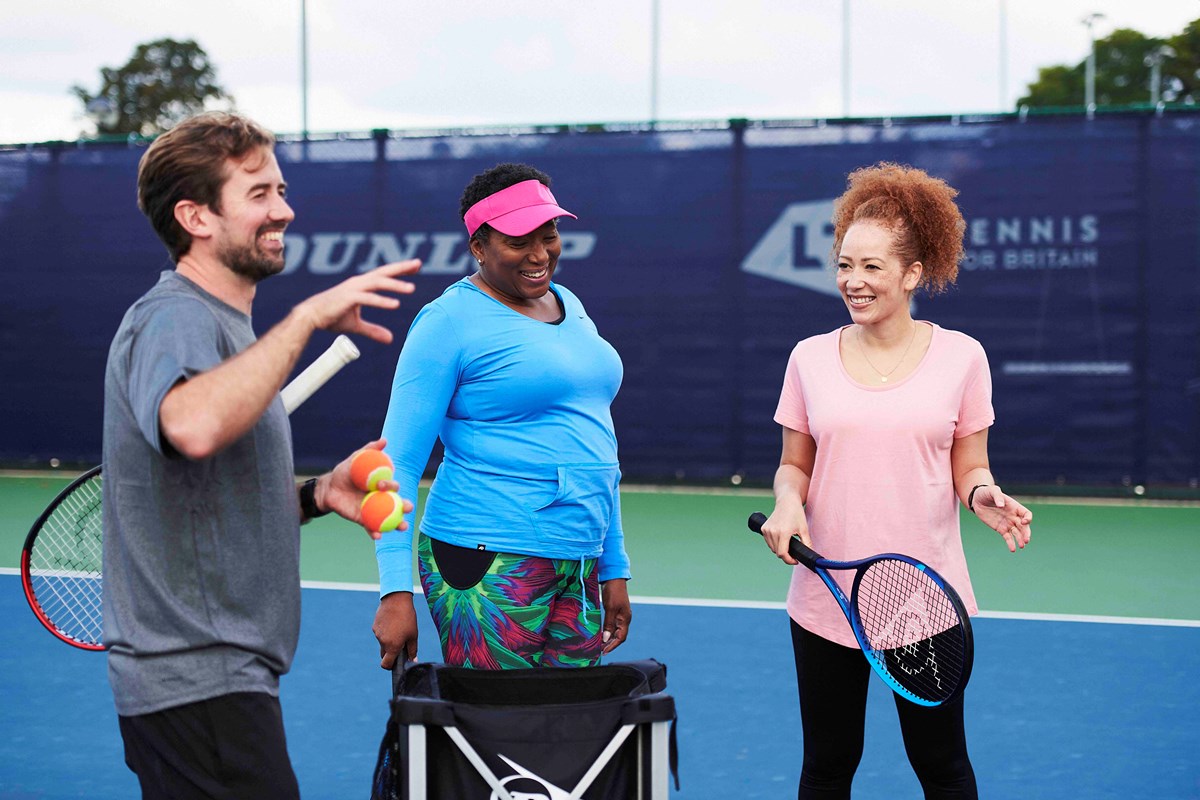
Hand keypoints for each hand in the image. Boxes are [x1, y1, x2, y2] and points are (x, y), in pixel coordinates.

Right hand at [294, 260, 420, 343]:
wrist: (310, 317)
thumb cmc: (331, 316)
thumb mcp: (356, 325)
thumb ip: (373, 330)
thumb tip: (391, 339)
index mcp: (361, 285)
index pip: (384, 275)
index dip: (400, 270)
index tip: (416, 266)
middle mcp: (359, 283)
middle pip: (384, 272)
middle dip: (402, 267)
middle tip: (419, 263)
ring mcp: (353, 289)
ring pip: (378, 283)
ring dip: (395, 285)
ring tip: (412, 289)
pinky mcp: (348, 298)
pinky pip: (368, 298)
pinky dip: (382, 300)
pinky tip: (395, 304)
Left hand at [316, 439, 411, 538]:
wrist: (329, 488)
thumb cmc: (345, 472)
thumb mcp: (356, 459)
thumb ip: (369, 450)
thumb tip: (384, 441)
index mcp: (382, 485)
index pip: (393, 486)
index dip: (391, 486)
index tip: (381, 484)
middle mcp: (381, 498)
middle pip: (398, 504)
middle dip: (406, 507)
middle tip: (407, 508)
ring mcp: (373, 510)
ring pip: (389, 518)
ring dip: (398, 524)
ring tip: (402, 527)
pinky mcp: (363, 520)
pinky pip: (371, 527)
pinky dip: (375, 532)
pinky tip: (377, 536)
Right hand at [373, 591, 417, 669]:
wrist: (396, 600)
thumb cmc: (407, 618)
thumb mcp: (413, 635)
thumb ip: (412, 650)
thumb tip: (413, 661)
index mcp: (392, 646)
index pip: (385, 664)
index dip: (390, 666)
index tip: (395, 664)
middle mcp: (382, 642)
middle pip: (384, 654)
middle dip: (390, 653)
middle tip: (400, 645)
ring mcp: (377, 634)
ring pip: (382, 643)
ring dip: (388, 641)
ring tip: (398, 629)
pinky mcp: (375, 626)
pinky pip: (380, 633)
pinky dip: (385, 632)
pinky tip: (393, 623)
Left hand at [600, 578, 630, 654]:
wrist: (614, 578)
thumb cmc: (614, 592)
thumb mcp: (610, 608)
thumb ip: (609, 624)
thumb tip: (606, 638)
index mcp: (625, 619)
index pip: (621, 637)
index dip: (613, 646)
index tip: (604, 652)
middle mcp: (624, 619)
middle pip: (618, 636)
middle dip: (610, 644)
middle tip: (599, 650)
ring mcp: (620, 616)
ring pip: (615, 632)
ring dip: (608, 639)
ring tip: (599, 645)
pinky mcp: (615, 612)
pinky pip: (612, 626)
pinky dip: (607, 632)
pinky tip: (601, 635)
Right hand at [760, 503, 807, 564]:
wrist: (787, 501)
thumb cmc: (796, 513)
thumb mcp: (804, 529)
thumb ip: (807, 544)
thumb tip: (809, 555)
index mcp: (783, 533)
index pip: (782, 554)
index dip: (789, 560)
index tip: (795, 560)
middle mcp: (772, 532)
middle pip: (777, 552)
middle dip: (786, 555)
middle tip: (794, 552)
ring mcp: (766, 530)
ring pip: (772, 548)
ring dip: (779, 549)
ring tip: (788, 544)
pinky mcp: (763, 528)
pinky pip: (768, 542)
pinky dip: (774, 544)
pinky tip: (781, 538)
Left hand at [971, 485, 1032, 551]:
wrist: (977, 500)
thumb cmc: (987, 493)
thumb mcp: (992, 491)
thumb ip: (998, 496)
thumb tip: (1002, 505)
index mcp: (1015, 507)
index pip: (1026, 514)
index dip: (1028, 518)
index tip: (1024, 522)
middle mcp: (1014, 516)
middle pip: (1024, 526)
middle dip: (1026, 533)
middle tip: (1026, 540)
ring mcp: (1008, 523)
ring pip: (1017, 533)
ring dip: (1020, 540)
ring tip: (1021, 546)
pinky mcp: (1000, 529)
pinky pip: (1008, 537)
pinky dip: (1010, 543)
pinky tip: (1012, 549)